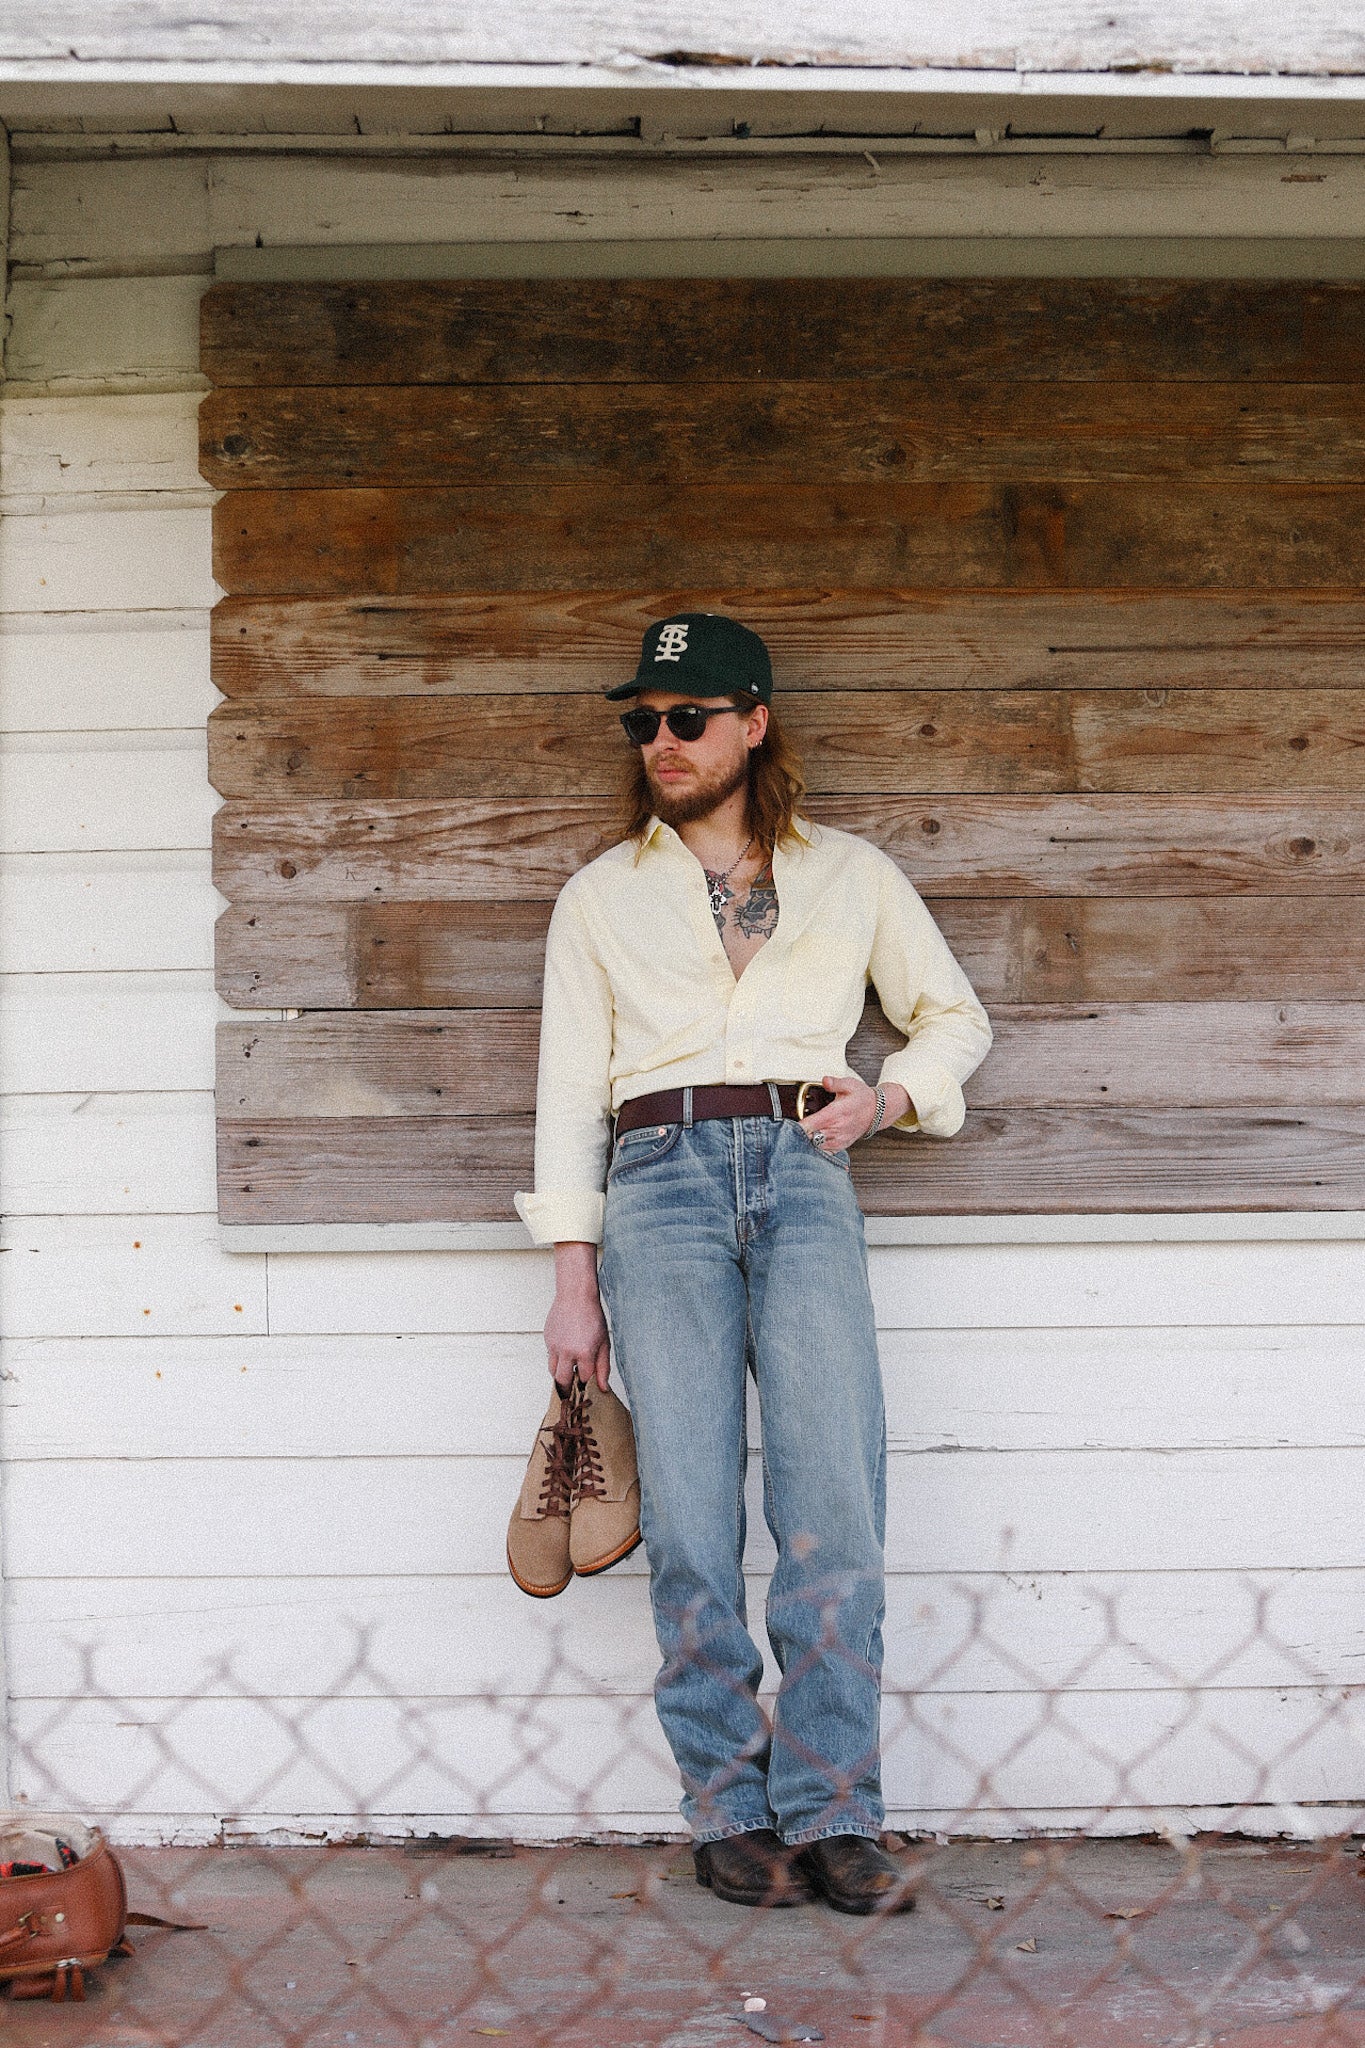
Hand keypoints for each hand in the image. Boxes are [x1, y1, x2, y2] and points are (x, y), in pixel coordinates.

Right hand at [546, 1241, 610, 1389]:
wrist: (576, 1295)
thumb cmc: (593, 1317)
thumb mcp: (604, 1343)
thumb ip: (603, 1368)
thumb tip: (603, 1388)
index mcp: (584, 1352)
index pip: (583, 1379)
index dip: (587, 1383)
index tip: (590, 1385)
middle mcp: (566, 1351)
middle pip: (562, 1382)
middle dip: (568, 1388)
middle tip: (574, 1390)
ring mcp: (554, 1345)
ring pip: (553, 1371)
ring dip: (561, 1375)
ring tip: (570, 1371)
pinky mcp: (547, 1339)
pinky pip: (550, 1356)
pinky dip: (557, 1359)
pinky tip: (566, 1350)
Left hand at [799, 1075, 910, 1149]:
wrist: (878, 1112)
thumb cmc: (862, 1098)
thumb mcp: (850, 1084)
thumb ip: (835, 1083)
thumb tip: (825, 1080)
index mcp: (835, 1114)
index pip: (810, 1125)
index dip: (796, 1127)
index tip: (787, 1125)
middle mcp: (837, 1129)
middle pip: (809, 1138)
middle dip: (798, 1135)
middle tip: (788, 1130)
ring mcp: (839, 1140)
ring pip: (815, 1147)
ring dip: (806, 1142)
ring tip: (799, 1136)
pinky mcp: (841, 1146)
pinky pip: (824, 1153)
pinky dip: (816, 1149)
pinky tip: (811, 1142)